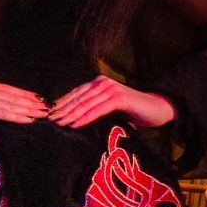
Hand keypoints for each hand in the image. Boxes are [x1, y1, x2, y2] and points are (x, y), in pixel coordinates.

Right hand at [0, 74, 46, 122]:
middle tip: (47, 107)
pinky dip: (17, 116)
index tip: (35, 96)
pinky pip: (2, 112)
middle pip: (12, 95)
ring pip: (12, 104)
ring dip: (29, 109)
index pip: (4, 88)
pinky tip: (29, 119)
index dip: (21, 93)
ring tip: (44, 113)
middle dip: (30, 101)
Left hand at [48, 75, 175, 130]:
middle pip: (78, 98)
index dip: (61, 103)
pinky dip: (86, 117)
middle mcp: (103, 83)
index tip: (49, 113)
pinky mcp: (119, 97)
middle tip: (49, 120)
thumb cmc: (133, 110)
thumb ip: (95, 106)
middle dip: (62, 110)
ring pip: (86, 104)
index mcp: (98, 83)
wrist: (157, 108)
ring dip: (70, 114)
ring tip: (59, 123)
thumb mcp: (110, 106)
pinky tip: (76, 124)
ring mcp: (111, 89)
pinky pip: (98, 109)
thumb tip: (73, 116)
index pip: (75, 94)